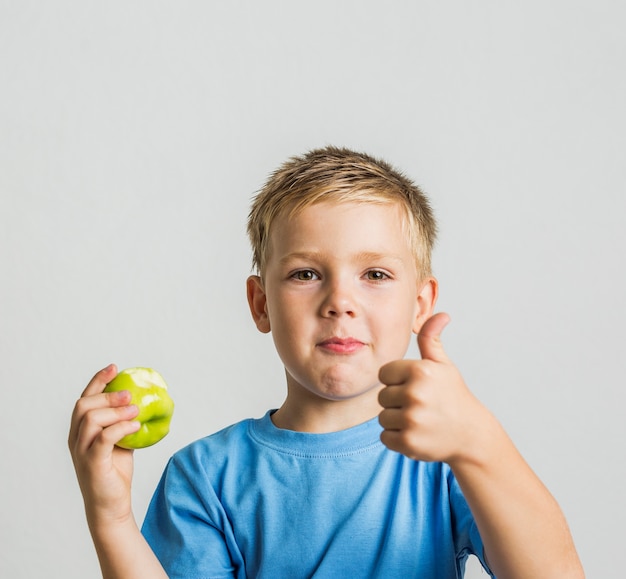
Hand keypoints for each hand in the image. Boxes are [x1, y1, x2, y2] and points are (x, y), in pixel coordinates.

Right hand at [68, 364, 140, 526]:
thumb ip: (123, 422)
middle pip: (84, 406)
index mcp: (80, 431)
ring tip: (136, 410)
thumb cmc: (114, 471)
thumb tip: (143, 402)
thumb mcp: (121, 441)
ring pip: (91, 419)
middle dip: (108, 395)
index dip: (98, 381)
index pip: (84, 399)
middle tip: (130, 394)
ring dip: (116, 410)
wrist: (111, 505)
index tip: (115, 368)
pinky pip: (103, 438)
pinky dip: (121, 428)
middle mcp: (76, 439)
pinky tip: (136, 425)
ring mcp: (81, 451)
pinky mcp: (92, 463)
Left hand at [378, 313, 488, 463]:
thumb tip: (441, 314)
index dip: (397, 381)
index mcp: (420, 370)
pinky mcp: (408, 442)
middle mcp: (414, 393)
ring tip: (421, 420)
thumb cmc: (453, 396)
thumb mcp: (443, 365)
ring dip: (397, 421)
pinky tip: (418, 434)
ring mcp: (412, 419)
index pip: (384, 374)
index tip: (416, 387)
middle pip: (382, 397)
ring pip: (383, 417)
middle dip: (397, 402)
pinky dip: (398, 439)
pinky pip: (385, 437)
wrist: (472, 435)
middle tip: (422, 406)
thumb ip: (431, 339)